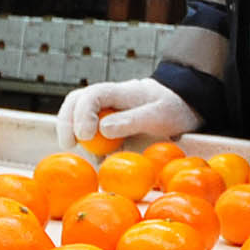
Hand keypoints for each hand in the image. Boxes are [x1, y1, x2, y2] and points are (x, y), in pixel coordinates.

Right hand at [54, 78, 200, 150]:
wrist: (183, 105)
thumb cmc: (173, 108)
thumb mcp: (160, 115)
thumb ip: (133, 120)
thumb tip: (103, 129)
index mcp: (121, 92)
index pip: (92, 95)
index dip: (82, 114)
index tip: (85, 136)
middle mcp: (109, 99)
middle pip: (76, 101)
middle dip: (66, 121)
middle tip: (68, 144)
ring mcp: (106, 110)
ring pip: (77, 114)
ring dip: (72, 130)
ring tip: (79, 150)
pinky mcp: (108, 124)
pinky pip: (90, 131)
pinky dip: (86, 143)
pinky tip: (96, 158)